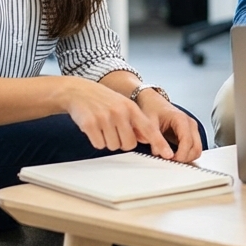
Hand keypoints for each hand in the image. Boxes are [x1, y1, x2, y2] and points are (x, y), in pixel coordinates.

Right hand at [61, 78, 175, 156]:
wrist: (78, 91)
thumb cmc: (103, 100)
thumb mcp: (123, 105)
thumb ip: (136, 122)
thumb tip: (147, 138)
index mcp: (130, 108)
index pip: (149, 129)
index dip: (159, 143)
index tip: (168, 154)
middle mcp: (119, 112)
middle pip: (129, 144)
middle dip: (122, 142)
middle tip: (114, 130)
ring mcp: (104, 118)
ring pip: (113, 146)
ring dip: (108, 141)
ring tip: (103, 126)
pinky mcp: (90, 124)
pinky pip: (99, 144)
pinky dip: (97, 140)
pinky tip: (94, 128)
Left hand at [133, 88, 203, 162]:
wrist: (152, 102)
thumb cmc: (152, 109)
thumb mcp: (150, 124)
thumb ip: (157, 140)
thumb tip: (164, 155)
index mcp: (181, 119)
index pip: (188, 142)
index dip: (180, 155)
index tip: (169, 160)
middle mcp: (190, 124)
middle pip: (196, 148)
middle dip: (184, 158)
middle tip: (169, 161)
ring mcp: (192, 129)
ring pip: (197, 150)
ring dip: (186, 158)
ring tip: (170, 158)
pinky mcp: (190, 134)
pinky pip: (193, 148)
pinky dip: (186, 155)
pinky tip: (173, 154)